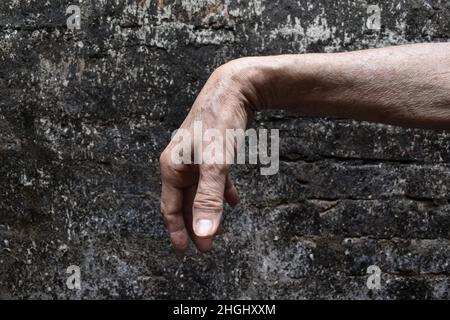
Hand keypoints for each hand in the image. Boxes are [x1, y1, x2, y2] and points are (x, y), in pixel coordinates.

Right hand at [159, 60, 256, 251]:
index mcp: (172, 167)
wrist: (234, 88)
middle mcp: (180, 163)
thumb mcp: (215, 164)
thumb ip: (210, 199)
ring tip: (218, 227)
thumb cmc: (220, 123)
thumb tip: (204, 233)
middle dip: (194, 224)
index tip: (185, 251)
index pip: (170, 208)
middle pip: (184, 202)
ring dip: (207, 210)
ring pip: (198, 191)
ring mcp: (194, 157)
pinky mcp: (210, 150)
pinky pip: (212, 178)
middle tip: (206, 245)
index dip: (177, 231)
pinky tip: (233, 199)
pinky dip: (221, 191)